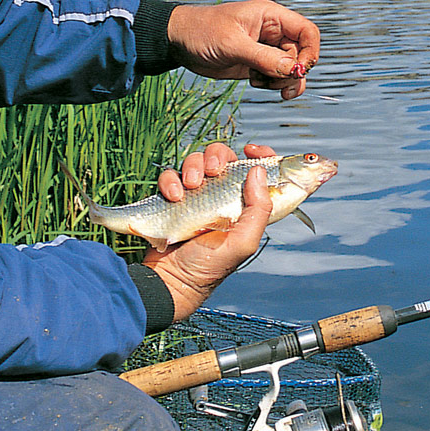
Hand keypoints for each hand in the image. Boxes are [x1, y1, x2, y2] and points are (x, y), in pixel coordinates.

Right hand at [144, 161, 271, 320]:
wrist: (170, 280)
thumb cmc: (209, 268)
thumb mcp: (242, 242)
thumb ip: (258, 209)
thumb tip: (258, 171)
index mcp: (243, 206)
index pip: (257, 171)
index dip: (259, 155)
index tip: (251, 150)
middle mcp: (221, 197)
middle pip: (222, 157)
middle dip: (217, 156)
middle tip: (214, 170)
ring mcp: (196, 196)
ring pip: (196, 161)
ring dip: (193, 165)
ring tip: (192, 185)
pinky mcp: (172, 199)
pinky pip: (171, 176)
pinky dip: (171, 180)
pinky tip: (174, 196)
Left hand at [166, 1, 319, 99]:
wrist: (179, 42)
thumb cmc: (202, 31)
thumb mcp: (233, 44)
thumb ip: (264, 57)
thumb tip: (293, 70)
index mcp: (271, 17)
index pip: (307, 32)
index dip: (310, 51)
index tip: (300, 70)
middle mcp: (272, 32)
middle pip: (301, 55)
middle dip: (294, 72)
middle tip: (279, 86)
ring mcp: (265, 49)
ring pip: (290, 69)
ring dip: (283, 81)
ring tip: (263, 83)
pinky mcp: (256, 64)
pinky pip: (276, 77)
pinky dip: (271, 84)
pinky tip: (254, 81)